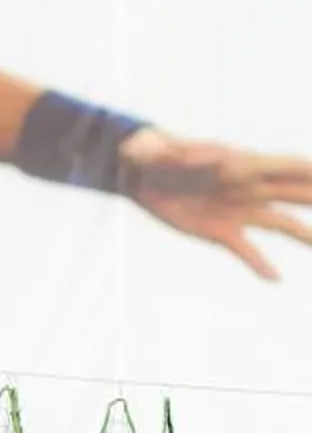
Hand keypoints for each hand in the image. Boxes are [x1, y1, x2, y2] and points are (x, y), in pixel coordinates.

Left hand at [118, 130, 311, 280]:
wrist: (139, 175)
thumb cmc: (150, 156)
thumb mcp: (157, 153)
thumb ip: (175, 155)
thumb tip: (191, 158)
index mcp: (242, 165)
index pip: (288, 166)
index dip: (311, 170)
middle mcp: (249, 188)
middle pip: (297, 194)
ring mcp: (239, 210)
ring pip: (283, 224)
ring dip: (306, 236)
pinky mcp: (221, 231)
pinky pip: (247, 250)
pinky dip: (259, 264)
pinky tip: (274, 279)